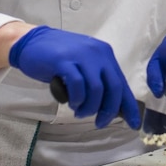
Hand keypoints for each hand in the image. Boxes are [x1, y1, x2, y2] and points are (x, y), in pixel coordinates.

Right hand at [9, 26, 140, 128]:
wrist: (31, 41)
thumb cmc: (59, 57)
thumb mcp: (84, 64)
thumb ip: (98, 79)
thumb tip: (113, 105)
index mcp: (105, 54)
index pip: (122, 83)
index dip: (129, 105)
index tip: (134, 123)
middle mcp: (97, 53)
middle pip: (113, 88)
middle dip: (109, 110)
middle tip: (100, 122)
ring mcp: (81, 56)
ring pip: (96, 90)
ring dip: (89, 107)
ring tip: (79, 111)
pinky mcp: (64, 61)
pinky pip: (78, 85)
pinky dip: (77, 99)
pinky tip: (71, 102)